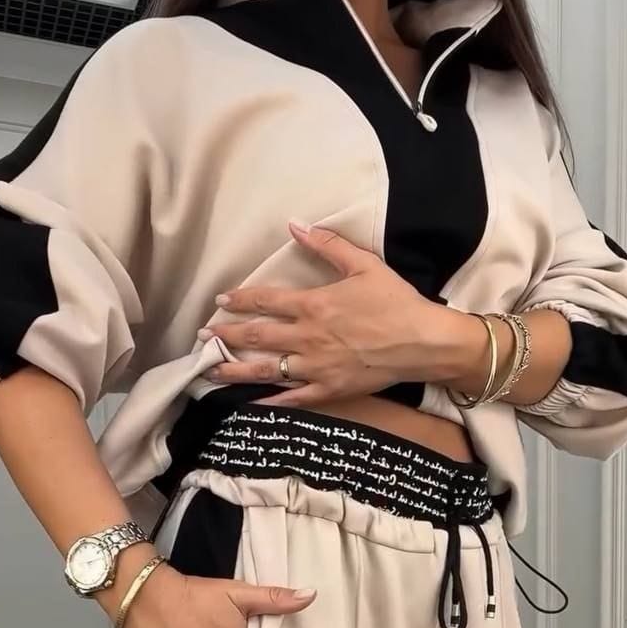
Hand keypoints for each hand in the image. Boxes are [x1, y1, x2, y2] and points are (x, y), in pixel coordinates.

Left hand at [198, 220, 478, 406]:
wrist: (423, 343)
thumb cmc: (396, 302)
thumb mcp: (364, 265)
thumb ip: (327, 245)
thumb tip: (296, 224)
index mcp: (314, 306)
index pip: (265, 302)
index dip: (240, 301)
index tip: (221, 302)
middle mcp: (307, 338)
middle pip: (257, 337)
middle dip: (227, 335)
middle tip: (203, 336)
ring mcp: (316, 368)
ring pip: (267, 370)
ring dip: (236, 369)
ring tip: (211, 370)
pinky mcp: (329, 390)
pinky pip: (293, 398)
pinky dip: (270, 401)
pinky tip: (250, 402)